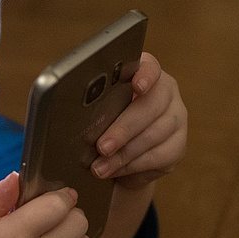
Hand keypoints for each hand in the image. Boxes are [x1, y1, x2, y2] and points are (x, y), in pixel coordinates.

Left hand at [91, 52, 186, 190]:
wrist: (116, 155)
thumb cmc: (98, 124)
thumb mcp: (89, 109)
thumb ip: (83, 104)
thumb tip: (60, 113)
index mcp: (143, 73)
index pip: (150, 67)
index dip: (145, 75)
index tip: (136, 86)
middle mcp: (165, 92)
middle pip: (150, 106)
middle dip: (123, 128)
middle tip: (102, 146)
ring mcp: (176, 118)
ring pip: (155, 134)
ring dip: (124, 153)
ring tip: (100, 166)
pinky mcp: (178, 145)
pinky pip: (160, 156)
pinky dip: (134, 165)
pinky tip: (115, 170)